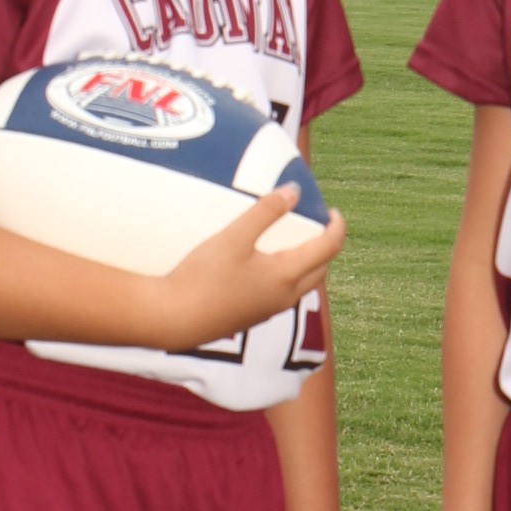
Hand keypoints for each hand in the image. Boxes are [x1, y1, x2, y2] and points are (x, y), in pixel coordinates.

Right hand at [153, 188, 345, 349]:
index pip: (328, 249)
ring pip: (301, 286)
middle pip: (320, 270)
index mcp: (286, 275)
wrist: (174, 320)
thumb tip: (293, 191)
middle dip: (325, 247)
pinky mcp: (251, 318)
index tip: (333, 212)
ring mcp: (268, 311)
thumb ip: (265, 212)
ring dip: (306, 264)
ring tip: (293, 244)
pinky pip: (281, 295)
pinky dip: (286, 277)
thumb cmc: (203, 277)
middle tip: (316, 226)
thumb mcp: (234, 237)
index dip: (337, 228)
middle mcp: (284, 297)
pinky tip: (263, 267)